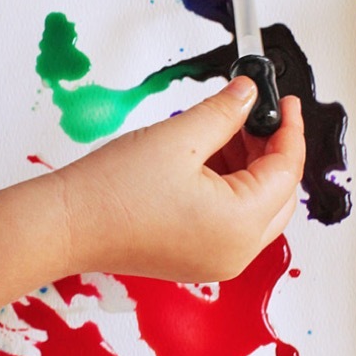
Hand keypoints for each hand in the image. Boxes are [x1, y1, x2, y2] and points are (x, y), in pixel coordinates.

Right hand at [57, 76, 304, 281]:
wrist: (66, 225)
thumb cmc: (112, 191)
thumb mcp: (180, 137)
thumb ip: (225, 112)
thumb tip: (249, 95)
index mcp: (240, 225)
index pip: (286, 171)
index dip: (289, 130)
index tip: (286, 102)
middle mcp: (235, 252)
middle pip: (279, 195)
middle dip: (272, 150)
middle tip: (256, 112)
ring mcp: (216, 260)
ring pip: (257, 209)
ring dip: (250, 167)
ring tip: (226, 127)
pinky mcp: (196, 258)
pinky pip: (231, 221)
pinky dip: (230, 187)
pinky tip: (210, 155)